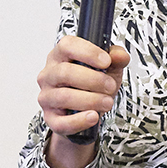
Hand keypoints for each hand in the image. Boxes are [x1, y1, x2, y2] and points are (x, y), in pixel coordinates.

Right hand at [38, 38, 130, 167]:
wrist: (86, 112)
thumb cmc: (93, 85)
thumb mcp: (108, 68)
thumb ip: (116, 59)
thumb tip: (120, 56)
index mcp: (60, 56)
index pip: (67, 45)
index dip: (88, 52)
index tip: (106, 62)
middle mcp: (48, 75)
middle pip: (65, 72)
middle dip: (93, 80)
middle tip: (111, 86)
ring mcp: (47, 97)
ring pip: (64, 97)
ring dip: (91, 100)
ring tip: (108, 102)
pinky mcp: (50, 119)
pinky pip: (61, 122)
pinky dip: (80, 121)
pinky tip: (94, 117)